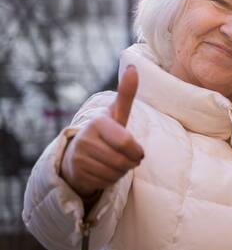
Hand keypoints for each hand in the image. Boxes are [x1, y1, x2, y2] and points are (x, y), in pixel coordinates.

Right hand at [60, 65, 143, 198]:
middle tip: (128, 158)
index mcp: (98, 122)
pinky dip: (111, 180)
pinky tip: (104, 171)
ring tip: (114, 162)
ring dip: (122, 171)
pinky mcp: (76, 174)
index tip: (137, 150)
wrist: (79, 152)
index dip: (137, 151)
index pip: (126, 142)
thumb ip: (126, 93)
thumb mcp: (117, 113)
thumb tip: (134, 67)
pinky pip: (105, 182)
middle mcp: (84, 138)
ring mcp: (77, 157)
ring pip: (115, 173)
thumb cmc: (106, 131)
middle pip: (122, 161)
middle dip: (131, 163)